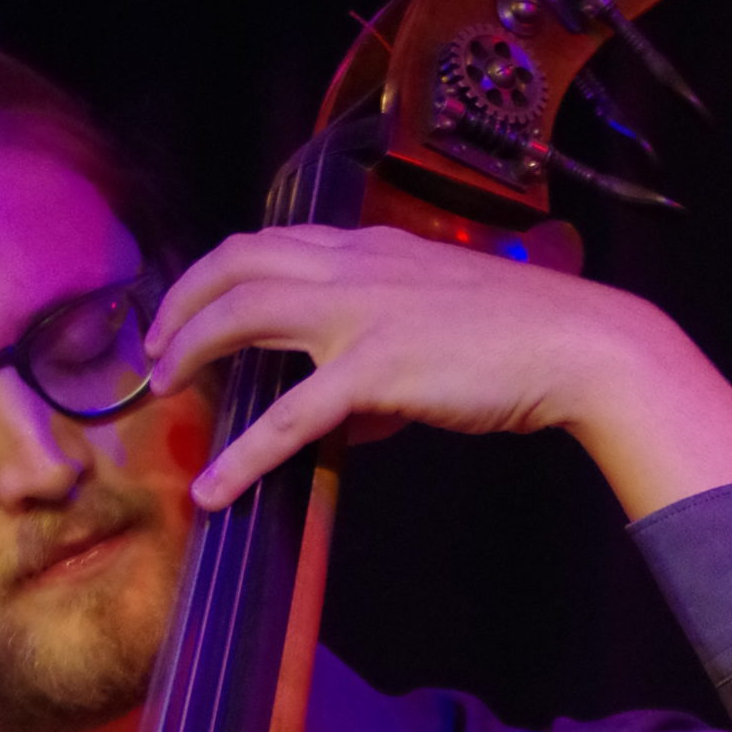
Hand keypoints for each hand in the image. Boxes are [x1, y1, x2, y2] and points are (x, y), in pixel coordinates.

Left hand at [145, 224, 731, 522]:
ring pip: (243, 316)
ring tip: (163, 388)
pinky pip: (287, 418)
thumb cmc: (516, 336)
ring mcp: (360, 315)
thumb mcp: (433, 318)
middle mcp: (353, 266)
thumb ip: (374, 348)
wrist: (575, 343)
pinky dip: (241, 456)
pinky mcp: (373, 371)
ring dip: (190, 350)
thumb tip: (338, 417)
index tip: (187, 308)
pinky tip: (212, 490)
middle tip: (155, 350)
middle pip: (236, 264)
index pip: (268, 242)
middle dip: (181, 302)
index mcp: (367, 249)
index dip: (214, 272)